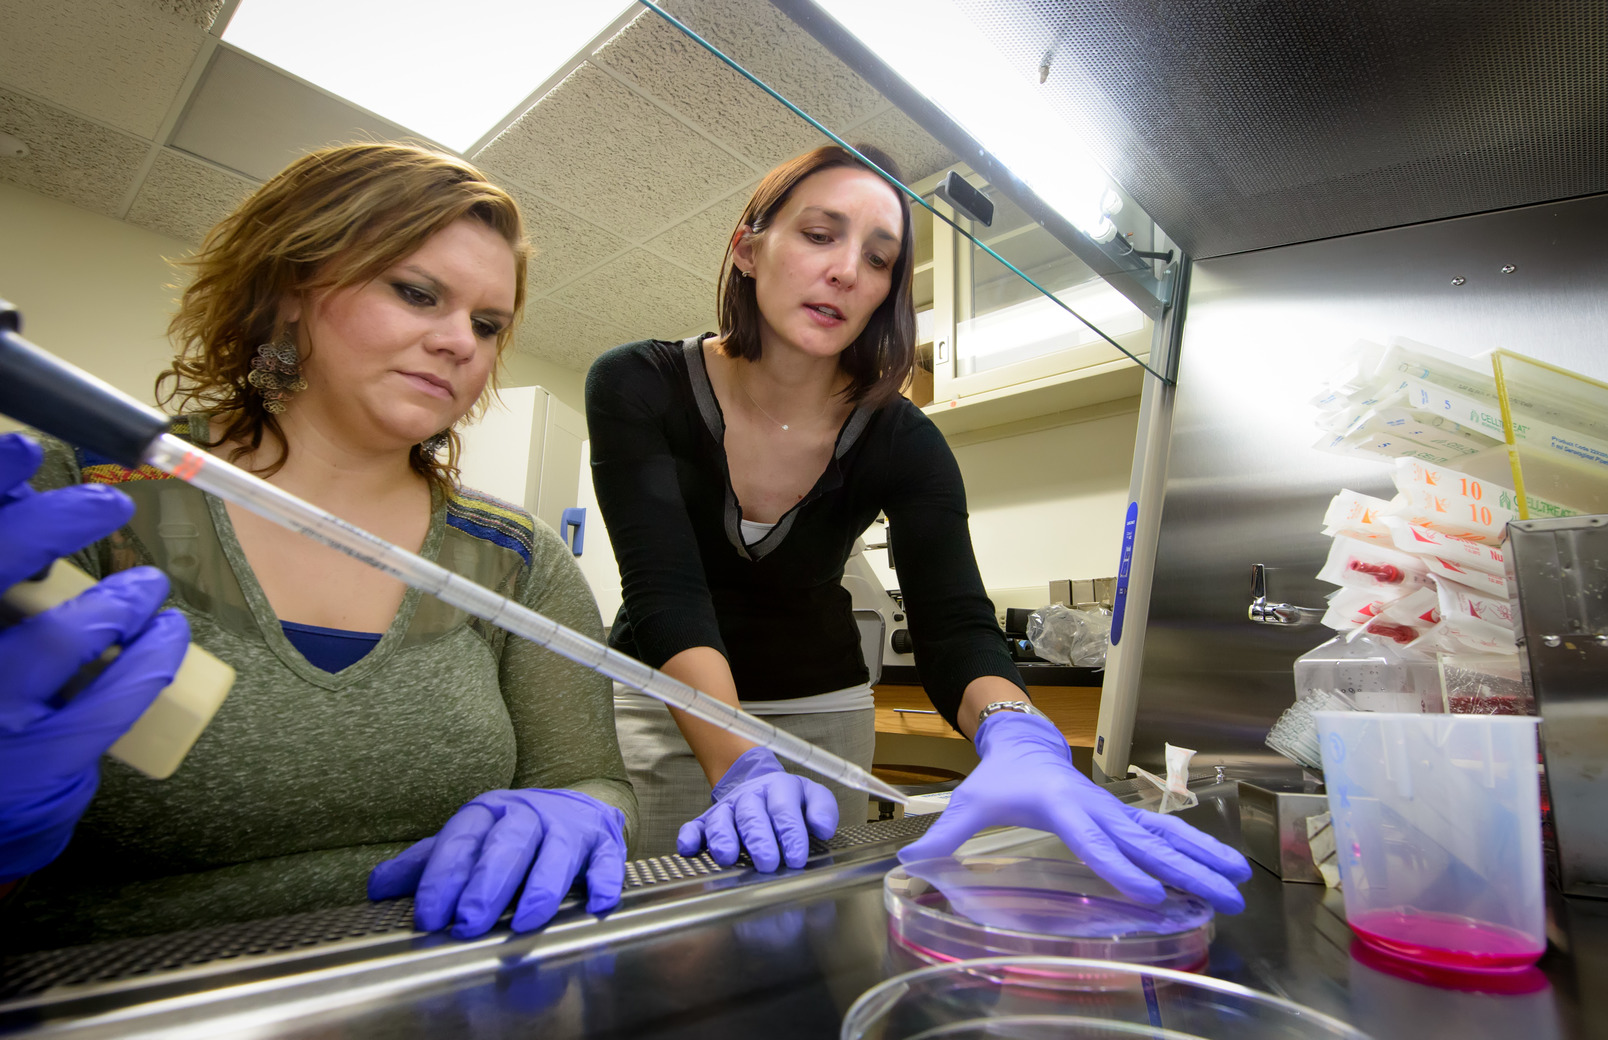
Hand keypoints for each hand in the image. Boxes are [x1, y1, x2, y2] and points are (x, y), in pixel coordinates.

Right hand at [0, 434, 189, 881]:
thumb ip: (3, 570)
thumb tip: (23, 490)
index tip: (27, 450)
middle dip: (52, 527)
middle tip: (108, 504)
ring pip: (59, 640)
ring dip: (119, 600)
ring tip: (147, 586)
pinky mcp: (37, 762)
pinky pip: (108, 702)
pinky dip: (150, 659)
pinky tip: (168, 633)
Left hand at [368, 788, 626, 938]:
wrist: (576, 805)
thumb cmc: (512, 833)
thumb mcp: (468, 839)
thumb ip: (426, 863)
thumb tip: (377, 887)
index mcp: (488, 812)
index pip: (462, 840)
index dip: (444, 877)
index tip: (429, 915)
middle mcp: (529, 814)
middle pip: (508, 844)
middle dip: (488, 884)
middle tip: (469, 922)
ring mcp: (569, 827)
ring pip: (557, 852)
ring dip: (542, 886)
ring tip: (525, 921)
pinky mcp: (603, 842)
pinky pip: (608, 860)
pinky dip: (606, 881)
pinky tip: (598, 903)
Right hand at [677, 747, 836, 871]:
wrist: (758, 783)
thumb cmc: (787, 799)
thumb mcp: (811, 796)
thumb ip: (822, 809)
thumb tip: (822, 827)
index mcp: (778, 789)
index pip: (784, 810)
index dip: (791, 834)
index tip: (796, 858)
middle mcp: (750, 798)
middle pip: (751, 815)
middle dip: (759, 840)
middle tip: (768, 863)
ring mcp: (727, 809)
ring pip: (721, 820)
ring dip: (723, 838)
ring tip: (728, 857)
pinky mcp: (707, 821)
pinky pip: (694, 826)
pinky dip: (689, 837)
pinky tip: (689, 849)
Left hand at [898, 712, 1251, 912]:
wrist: (1025, 740)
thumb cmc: (998, 776)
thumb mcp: (969, 802)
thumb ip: (944, 837)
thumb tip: (908, 865)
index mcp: (1059, 804)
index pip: (1091, 839)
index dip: (1117, 867)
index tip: (1147, 894)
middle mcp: (1095, 806)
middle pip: (1144, 842)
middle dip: (1185, 870)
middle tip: (1224, 894)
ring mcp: (1114, 810)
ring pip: (1164, 836)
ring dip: (1203, 859)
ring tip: (1239, 883)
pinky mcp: (1123, 817)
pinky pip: (1163, 835)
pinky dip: (1196, 851)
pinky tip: (1223, 870)